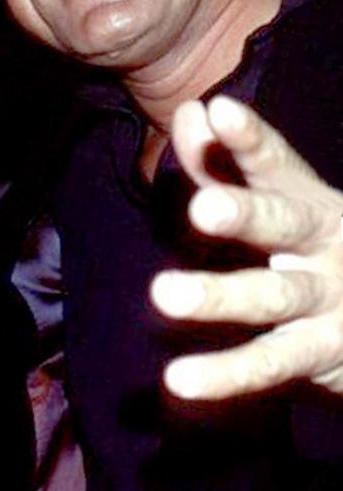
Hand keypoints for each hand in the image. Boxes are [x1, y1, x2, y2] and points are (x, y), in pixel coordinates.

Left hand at [150, 95, 342, 399]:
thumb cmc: (309, 245)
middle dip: (245, 213)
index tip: (221, 111)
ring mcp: (327, 299)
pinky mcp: (322, 353)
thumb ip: (221, 164)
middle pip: (282, 223)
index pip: (276, 163)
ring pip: (272, 296)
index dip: (250, 139)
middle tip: (202, 209)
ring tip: (164, 294)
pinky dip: (226, 375)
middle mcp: (324, 243)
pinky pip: (270, 363)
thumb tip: (190, 110)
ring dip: (219, 296)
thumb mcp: (273, 201)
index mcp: (308, 199)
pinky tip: (179, 380)